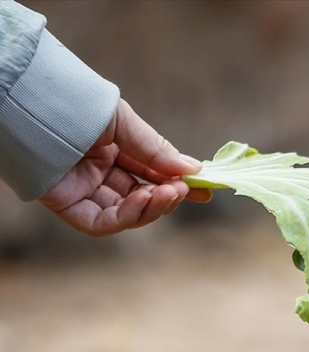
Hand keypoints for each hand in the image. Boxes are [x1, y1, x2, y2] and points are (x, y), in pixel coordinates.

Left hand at [39, 99, 211, 235]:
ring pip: (127, 214)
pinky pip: (102, 222)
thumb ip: (155, 150)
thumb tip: (193, 170)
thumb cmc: (78, 105)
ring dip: (154, 207)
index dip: (178, 183)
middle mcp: (99, 174)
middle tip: (189, 191)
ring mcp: (84, 191)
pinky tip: (146, 199)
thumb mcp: (125, 124)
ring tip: (171, 192)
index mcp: (112, 151)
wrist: (35, 104)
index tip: (205, 189)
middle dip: (169, 197)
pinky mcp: (68, 207)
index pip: (151, 174)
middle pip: (142, 197)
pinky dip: (128, 216)